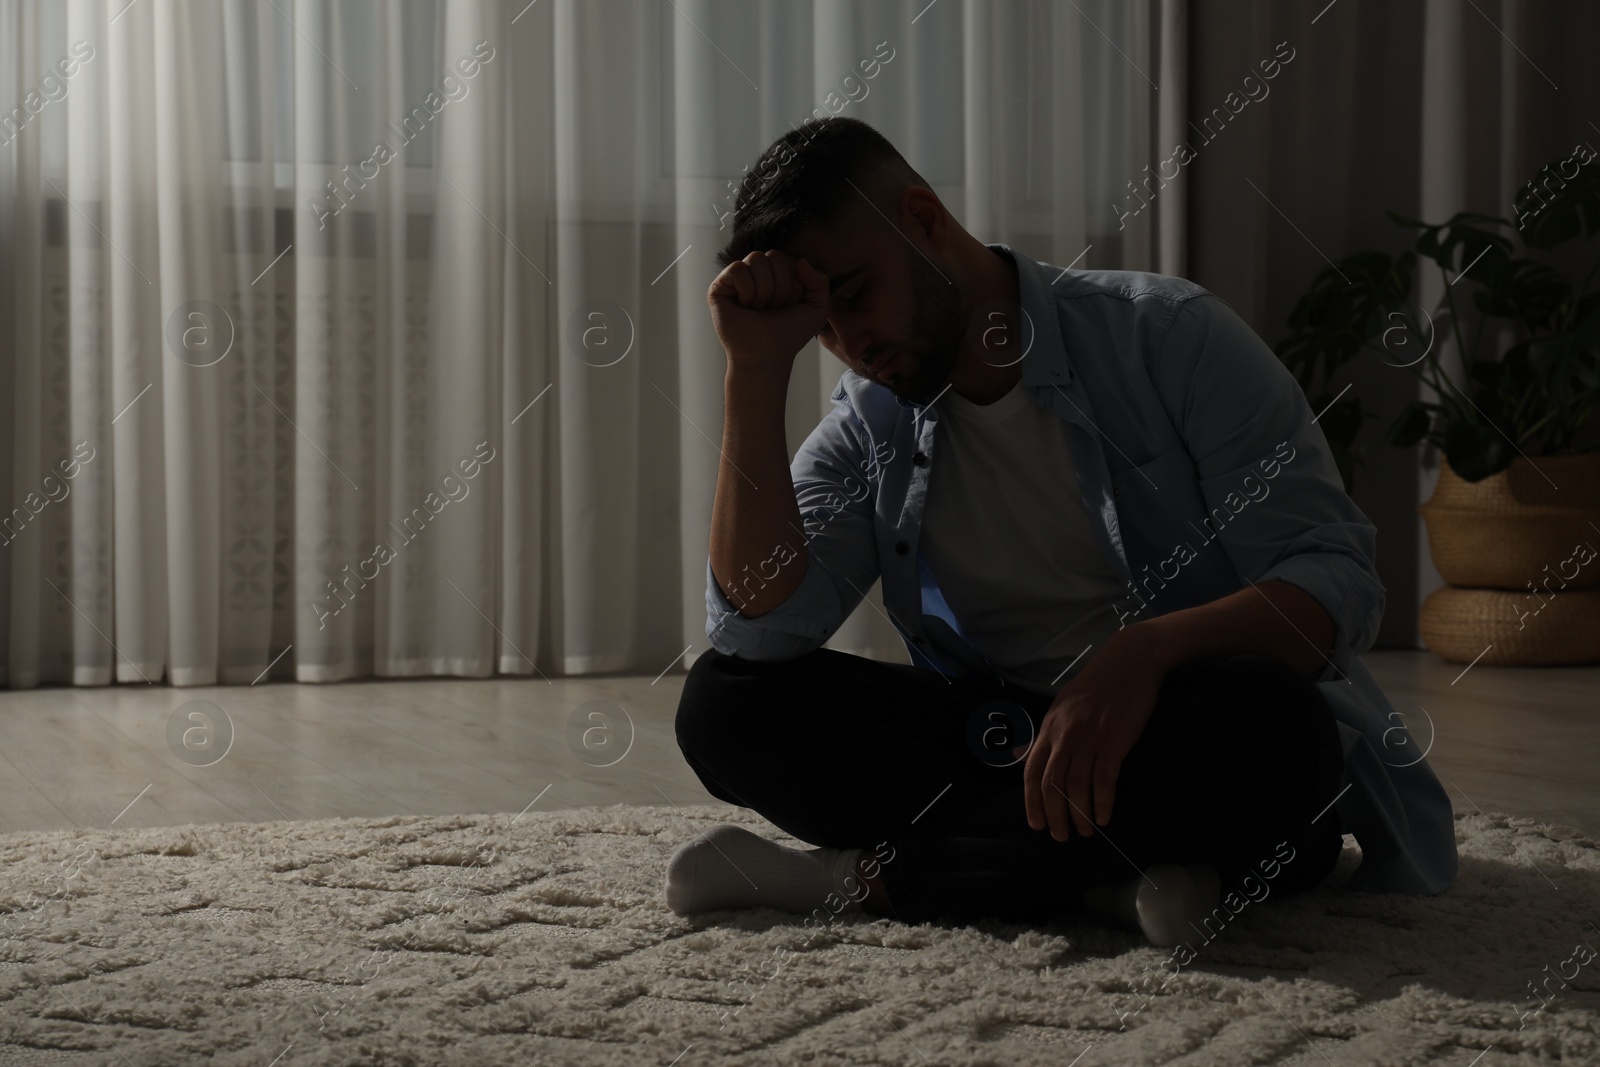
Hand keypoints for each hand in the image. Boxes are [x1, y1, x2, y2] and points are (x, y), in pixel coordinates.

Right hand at [707, 249, 829, 371]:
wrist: (766, 355)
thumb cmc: (789, 334)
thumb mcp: (817, 309)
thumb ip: (820, 281)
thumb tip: (800, 261)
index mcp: (778, 274)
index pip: (790, 259)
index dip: (795, 285)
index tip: (789, 307)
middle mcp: (758, 273)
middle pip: (774, 255)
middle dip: (780, 287)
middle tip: (772, 309)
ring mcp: (738, 278)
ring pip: (755, 259)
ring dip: (764, 291)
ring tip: (758, 309)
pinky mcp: (720, 286)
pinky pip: (737, 269)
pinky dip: (746, 291)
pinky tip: (744, 307)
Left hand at [1012, 627, 1168, 840]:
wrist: (1130, 660)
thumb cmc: (1098, 684)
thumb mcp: (1063, 705)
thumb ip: (1047, 734)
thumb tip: (1023, 754)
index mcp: (1050, 726)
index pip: (1031, 770)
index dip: (1031, 801)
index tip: (1036, 823)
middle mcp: (1065, 734)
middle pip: (1051, 784)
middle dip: (1054, 815)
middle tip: (1061, 836)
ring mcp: (1090, 737)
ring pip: (1077, 786)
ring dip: (1080, 814)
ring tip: (1085, 831)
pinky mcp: (1115, 740)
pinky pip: (1104, 779)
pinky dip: (1103, 802)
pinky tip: (1105, 817)